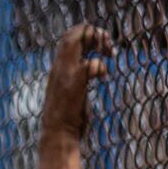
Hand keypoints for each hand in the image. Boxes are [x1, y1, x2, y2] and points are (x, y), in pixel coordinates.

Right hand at [40, 24, 110, 147]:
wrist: (58, 135)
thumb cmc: (67, 117)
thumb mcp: (69, 90)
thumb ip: (77, 75)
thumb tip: (90, 67)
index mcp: (58, 68)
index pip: (68, 37)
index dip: (87, 35)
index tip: (101, 46)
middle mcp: (60, 68)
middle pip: (72, 33)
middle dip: (93, 33)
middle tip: (106, 46)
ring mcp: (66, 75)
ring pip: (76, 40)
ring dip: (97, 41)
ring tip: (108, 53)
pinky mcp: (75, 84)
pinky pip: (91, 64)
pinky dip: (102, 67)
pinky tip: (104, 79)